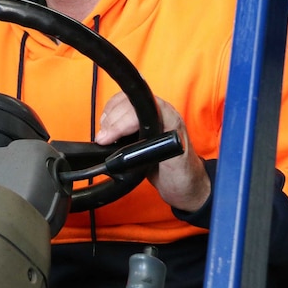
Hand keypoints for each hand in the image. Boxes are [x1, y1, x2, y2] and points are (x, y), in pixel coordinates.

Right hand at [95, 92, 210, 212]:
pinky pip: (121, 111)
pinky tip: (107, 133)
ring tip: (104, 136)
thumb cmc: (183, 176)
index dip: (122, 119)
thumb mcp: (175, 163)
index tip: (110, 136)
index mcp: (171, 119)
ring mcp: (149, 118)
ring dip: (109, 117)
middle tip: (103, 138)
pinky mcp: (140, 124)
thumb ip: (159, 149)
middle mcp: (160, 114)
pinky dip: (109, 119)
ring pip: (123, 103)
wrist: (183, 186)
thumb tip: (133, 145)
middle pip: (129, 102)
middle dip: (112, 119)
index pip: (141, 107)